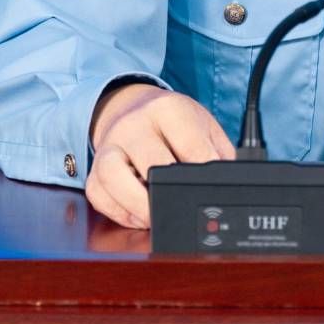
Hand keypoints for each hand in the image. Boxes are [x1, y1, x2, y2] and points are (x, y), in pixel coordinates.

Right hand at [86, 82, 236, 228]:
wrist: (131, 106)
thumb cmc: (174, 123)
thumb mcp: (203, 126)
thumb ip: (219, 153)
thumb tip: (229, 184)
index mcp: (169, 109)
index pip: (190, 144)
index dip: (204, 171)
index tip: (211, 188)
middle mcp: (135, 124)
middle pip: (152, 161)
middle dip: (170, 191)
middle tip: (184, 206)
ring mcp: (110, 145)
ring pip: (114, 176)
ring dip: (137, 205)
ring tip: (156, 217)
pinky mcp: (94, 168)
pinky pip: (99, 195)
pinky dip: (119, 213)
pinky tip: (138, 215)